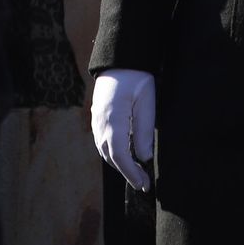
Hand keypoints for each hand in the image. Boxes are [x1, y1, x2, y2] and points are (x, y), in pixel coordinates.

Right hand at [90, 68, 155, 191]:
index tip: (143, 185)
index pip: (120, 155)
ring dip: (119, 164)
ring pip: (104, 150)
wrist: (120, 59)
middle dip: (126, 172)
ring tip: (136, 173)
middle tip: (143, 183)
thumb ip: (144, 131)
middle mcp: (100, 122)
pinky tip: (124, 156)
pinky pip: (102, 141)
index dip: (131, 173)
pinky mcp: (97, 116)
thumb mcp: (146, 103)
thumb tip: (143, 158)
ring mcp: (96, 119)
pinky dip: (112, 153)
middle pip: (110, 156)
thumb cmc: (137, 78)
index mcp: (113, 119)